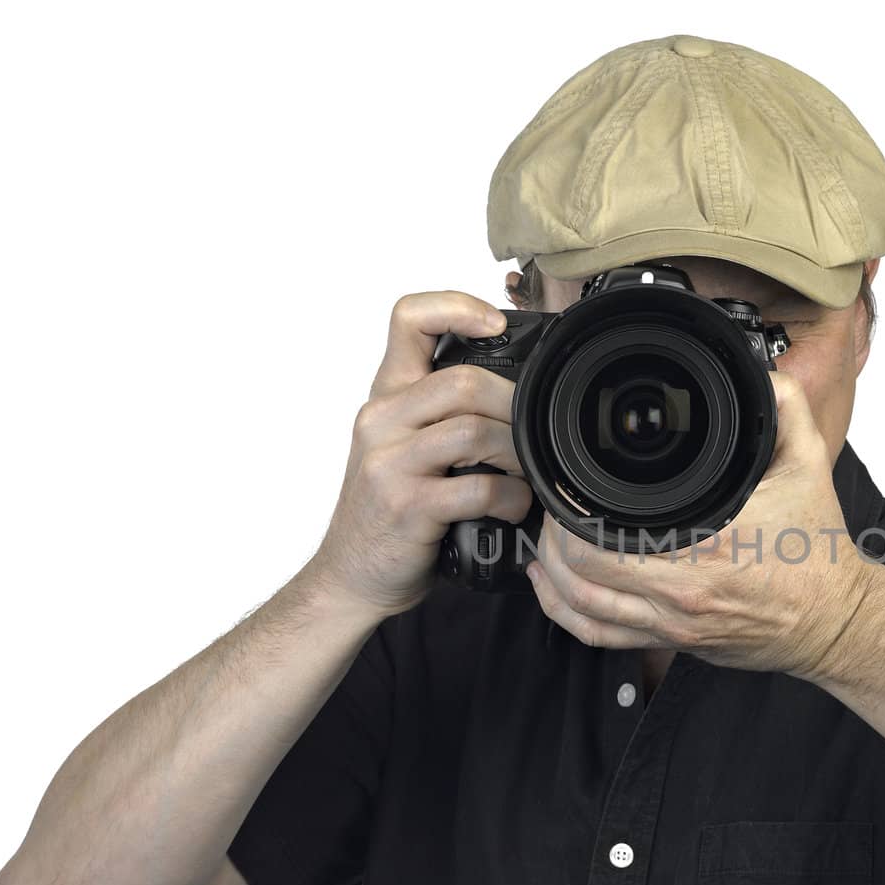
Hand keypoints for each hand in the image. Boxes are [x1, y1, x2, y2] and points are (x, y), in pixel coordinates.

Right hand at [308, 290, 534, 617]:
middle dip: (514, 405)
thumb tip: (519, 393)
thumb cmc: (390, 512)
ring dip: (517, 454)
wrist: (352, 576)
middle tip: (532, 434)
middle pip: (463, 380)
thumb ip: (442, 415)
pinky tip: (512, 509)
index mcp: (385, 397)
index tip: (496, 327)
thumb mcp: (405, 448)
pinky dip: (510, 499)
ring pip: (474, 430)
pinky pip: (477, 488)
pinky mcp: (406, 506)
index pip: (408, 318)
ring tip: (525, 476)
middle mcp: (381, 421)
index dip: (457, 307)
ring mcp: (390, 463)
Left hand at [525, 371, 880, 681]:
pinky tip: (552, 587)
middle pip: (579, 572)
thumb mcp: (809, 465)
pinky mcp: (673, 643)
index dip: (569, 510)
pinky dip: (565, 613)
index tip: (565, 484)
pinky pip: (601, 637)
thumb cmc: (817, 552)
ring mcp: (673, 624)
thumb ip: (786, 409)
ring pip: (581, 607)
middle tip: (553, 507)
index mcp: (704, 547)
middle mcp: (682, 592)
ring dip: (551, 574)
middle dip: (553, 536)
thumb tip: (762, 371)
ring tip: (546, 541)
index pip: (603, 537)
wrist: (835, 619)